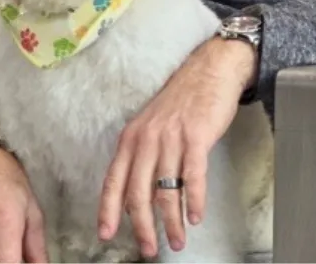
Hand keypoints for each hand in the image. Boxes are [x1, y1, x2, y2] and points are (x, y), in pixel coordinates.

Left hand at [98, 37, 256, 258]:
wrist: (209, 70)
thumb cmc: (182, 100)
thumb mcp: (151, 124)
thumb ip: (142, 156)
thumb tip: (139, 196)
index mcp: (132, 136)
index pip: (114, 180)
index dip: (108, 210)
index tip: (106, 233)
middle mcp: (148, 138)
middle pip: (138, 193)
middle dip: (143, 227)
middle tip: (149, 248)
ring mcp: (172, 138)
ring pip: (166, 191)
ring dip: (172, 222)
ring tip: (178, 239)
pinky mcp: (197, 137)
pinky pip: (193, 177)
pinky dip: (194, 201)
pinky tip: (196, 215)